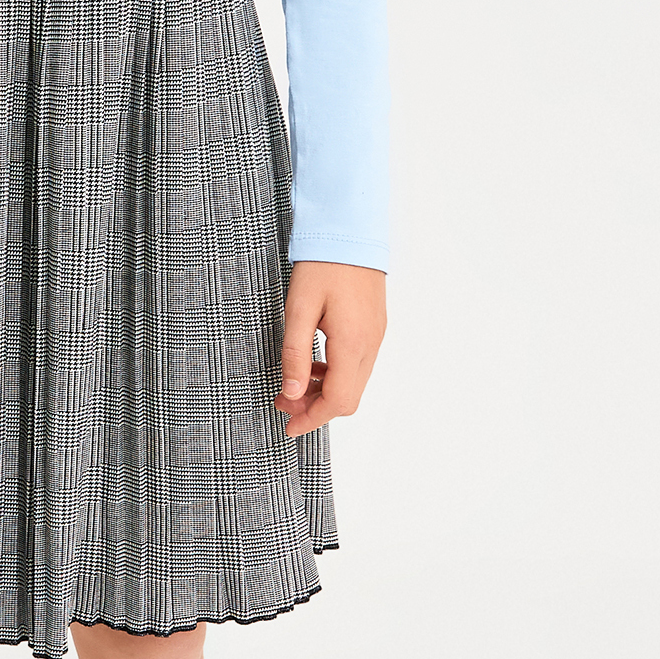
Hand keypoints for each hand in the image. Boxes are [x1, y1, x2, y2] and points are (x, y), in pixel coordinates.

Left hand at [275, 262, 386, 438]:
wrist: (350, 232)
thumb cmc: (322, 266)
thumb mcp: (298, 310)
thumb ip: (295, 355)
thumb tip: (292, 395)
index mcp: (352, 343)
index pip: (337, 401)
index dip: (311, 419)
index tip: (288, 426)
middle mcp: (370, 345)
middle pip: (349, 399)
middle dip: (316, 409)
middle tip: (283, 401)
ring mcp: (376, 337)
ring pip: (354, 384)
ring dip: (325, 392)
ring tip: (294, 383)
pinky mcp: (375, 328)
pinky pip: (358, 365)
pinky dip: (336, 375)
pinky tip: (313, 363)